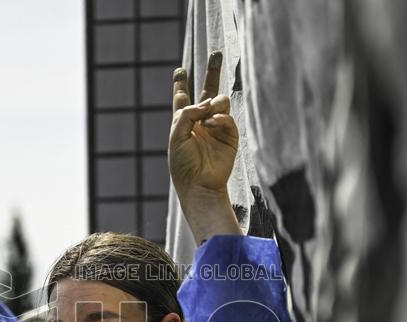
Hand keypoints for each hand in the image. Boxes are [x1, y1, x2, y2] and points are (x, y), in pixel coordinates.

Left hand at [168, 51, 240, 242]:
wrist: (199, 184)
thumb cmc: (183, 163)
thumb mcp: (176, 135)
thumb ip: (188, 113)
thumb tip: (209, 102)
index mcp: (183, 122)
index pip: (182, 98)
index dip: (181, 84)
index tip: (180, 71)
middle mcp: (201, 121)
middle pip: (207, 91)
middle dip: (212, 72)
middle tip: (216, 54)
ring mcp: (216, 127)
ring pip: (220, 100)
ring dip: (213, 103)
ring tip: (207, 115)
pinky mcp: (230, 134)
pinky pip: (226, 116)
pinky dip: (217, 118)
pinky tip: (210, 125)